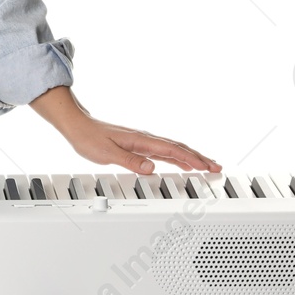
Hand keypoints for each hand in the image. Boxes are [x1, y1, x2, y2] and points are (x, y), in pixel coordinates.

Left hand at [58, 115, 221, 175]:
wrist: (77, 126)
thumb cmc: (89, 138)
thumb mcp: (107, 153)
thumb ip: (129, 161)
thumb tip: (151, 168)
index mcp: (141, 140)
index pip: (172, 151)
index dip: (191, 159)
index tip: (207, 166)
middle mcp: (145, 139)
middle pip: (178, 148)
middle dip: (198, 157)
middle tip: (216, 167)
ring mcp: (143, 142)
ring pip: (173, 150)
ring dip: (191, 157)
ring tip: (206, 165)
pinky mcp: (138, 145)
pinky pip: (164, 152)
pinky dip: (177, 157)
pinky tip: (182, 163)